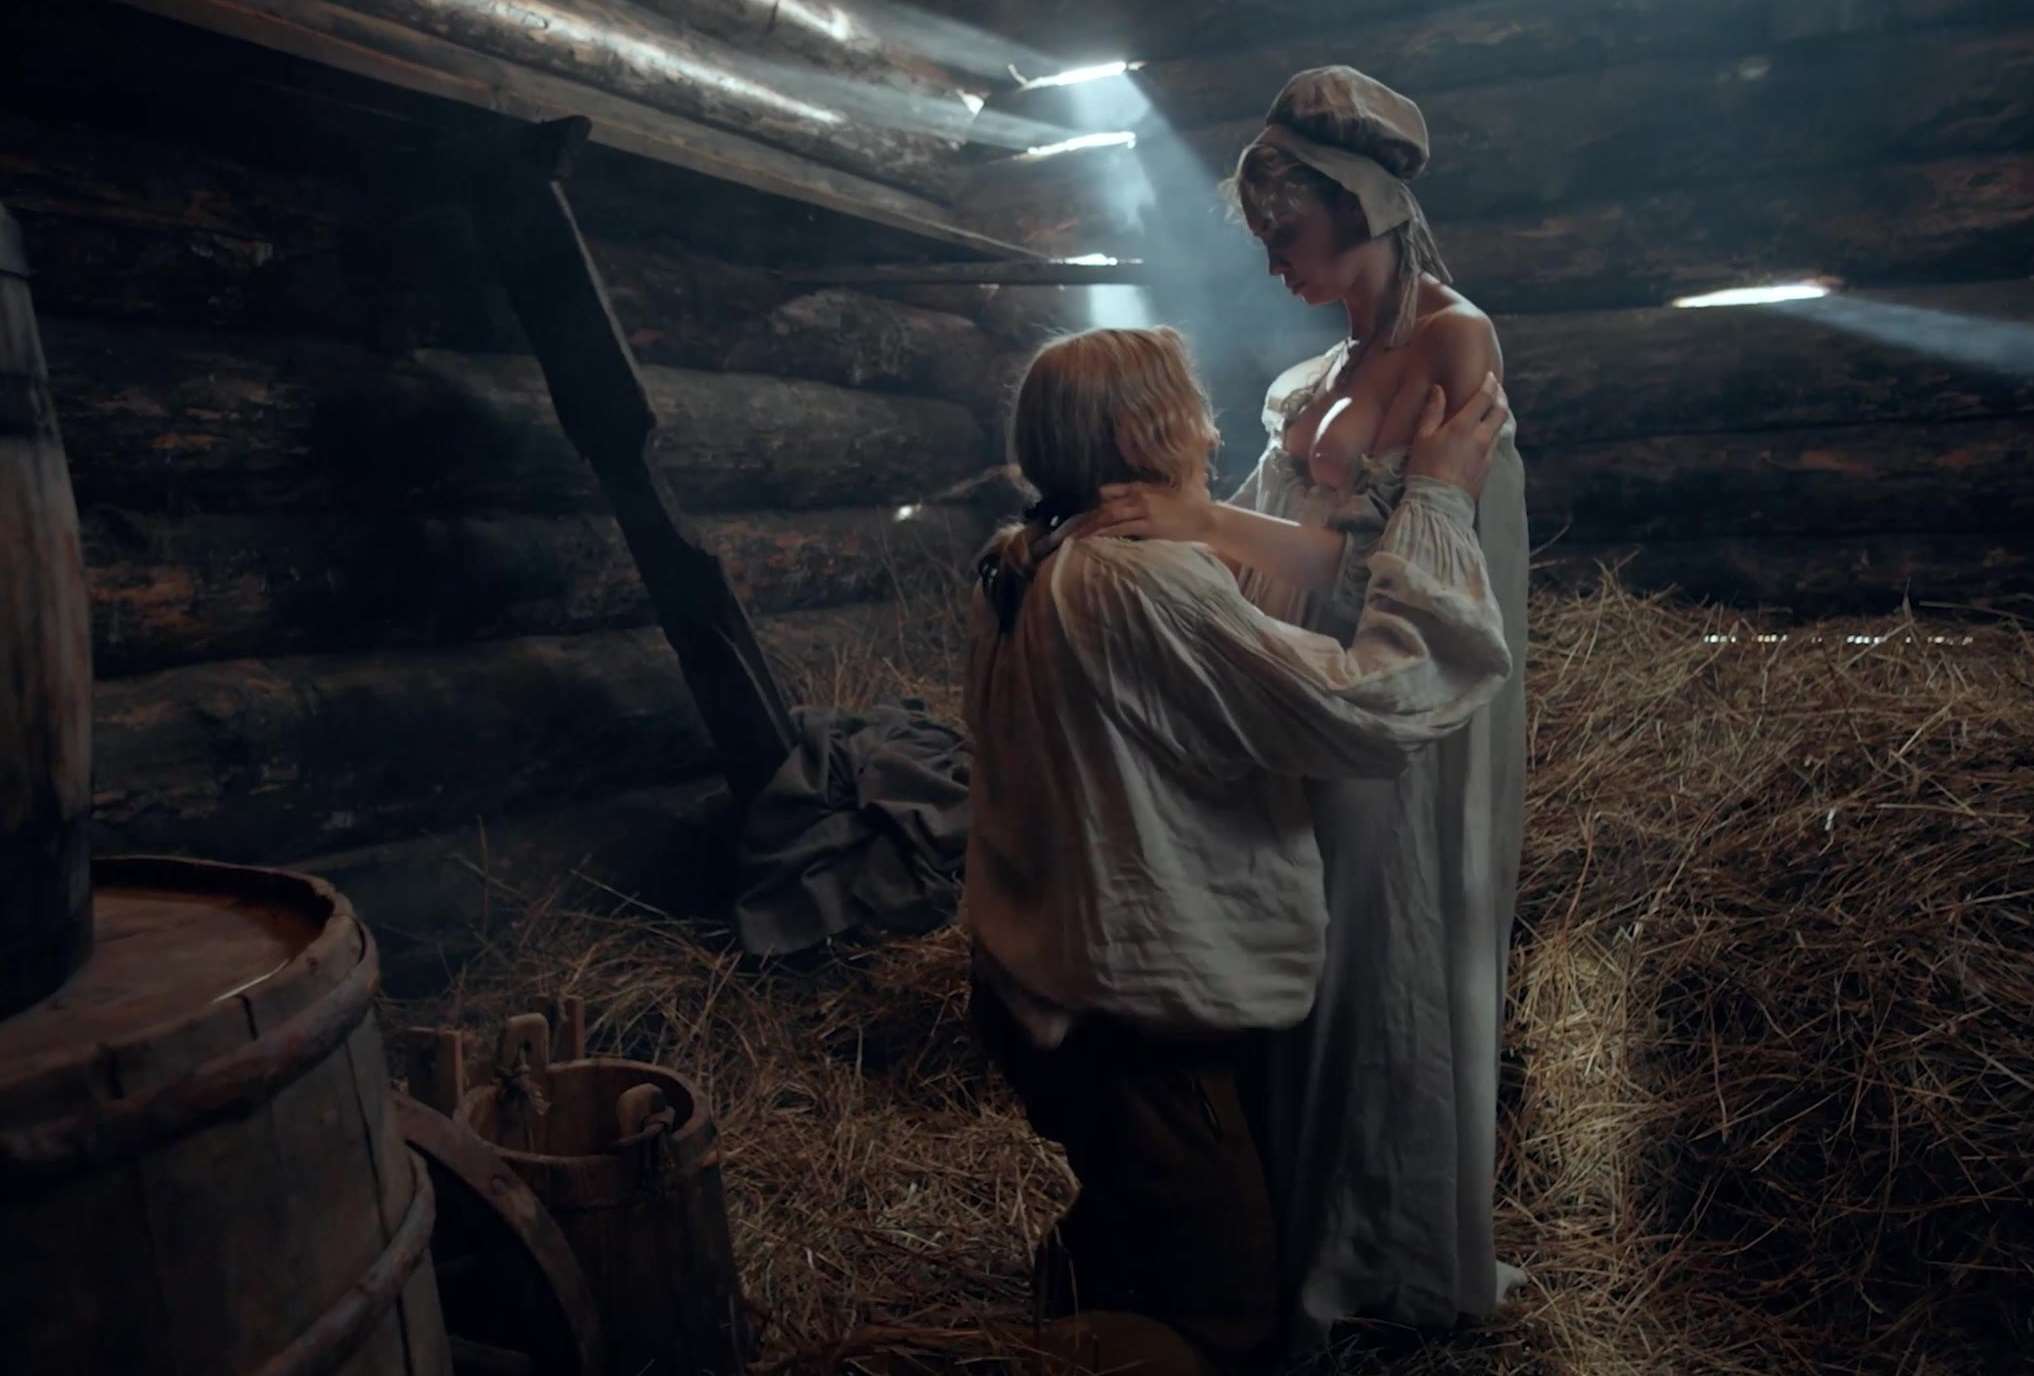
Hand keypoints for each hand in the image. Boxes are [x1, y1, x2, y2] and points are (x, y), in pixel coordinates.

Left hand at [1040, 481, 1216, 553]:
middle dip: (1088, 519)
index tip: (1083, 516)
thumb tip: (1115, 495)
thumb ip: (1142, 491)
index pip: (1111, 493)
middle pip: (1106, 507)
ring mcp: (1144, 511)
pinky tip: (1096, 539)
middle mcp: (1140, 497)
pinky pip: (1123, 529)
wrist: (1205, 517)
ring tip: (1077, 538)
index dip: (1096, 505)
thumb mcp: (1162, 492)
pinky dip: (1108, 533)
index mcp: (1143, 488)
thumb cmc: (1188, 504)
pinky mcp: (1150, 526)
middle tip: (1072, 531)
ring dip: (1092, 528)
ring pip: (1111, 518)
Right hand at [1405, 372, 1508, 499]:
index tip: (1490, 376)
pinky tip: (1486, 435)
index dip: (1490, 384)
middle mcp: (1481, 437)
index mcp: (1464, 425)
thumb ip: (1432, 412)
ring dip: (1499, 416)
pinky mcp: (1488, 468)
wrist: (1439, 503)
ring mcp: (1487, 453)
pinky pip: (1495, 444)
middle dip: (1501, 397)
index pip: (1484, 398)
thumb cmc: (1425, 468)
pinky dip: (1493, 433)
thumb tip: (1439, 390)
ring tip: (1493, 411)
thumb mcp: (1422, 438)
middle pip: (1500, 411)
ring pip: (1500, 428)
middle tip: (1497, 391)